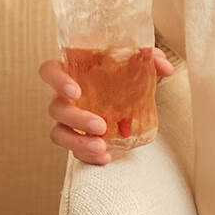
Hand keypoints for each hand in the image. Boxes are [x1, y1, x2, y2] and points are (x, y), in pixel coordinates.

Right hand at [38, 49, 173, 165]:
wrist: (126, 96)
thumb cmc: (122, 74)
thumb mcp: (136, 62)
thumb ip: (149, 58)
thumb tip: (165, 67)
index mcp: (71, 72)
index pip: (49, 71)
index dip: (57, 81)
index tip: (75, 92)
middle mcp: (63, 97)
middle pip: (55, 108)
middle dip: (75, 119)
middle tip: (100, 126)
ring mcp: (67, 121)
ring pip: (57, 133)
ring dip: (77, 142)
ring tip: (101, 147)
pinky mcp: (75, 139)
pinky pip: (73, 150)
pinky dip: (88, 156)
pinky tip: (106, 157)